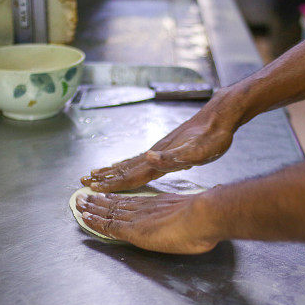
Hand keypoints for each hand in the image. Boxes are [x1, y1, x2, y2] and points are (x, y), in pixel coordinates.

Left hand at [75, 191, 220, 253]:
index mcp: (160, 204)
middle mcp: (146, 209)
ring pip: (109, 212)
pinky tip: (84, 217)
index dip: (118, 200)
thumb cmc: (207, 217)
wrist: (205, 216)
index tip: (106, 196)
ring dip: (92, 208)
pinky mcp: (134, 230)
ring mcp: (139, 218)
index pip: (133, 202)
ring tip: (79, 204)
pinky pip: (109, 225)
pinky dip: (95, 221)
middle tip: (85, 197)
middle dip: (100, 201)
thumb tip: (210, 204)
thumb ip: (196, 211)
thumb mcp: (199, 211)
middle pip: (117, 204)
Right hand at [81, 90, 246, 191]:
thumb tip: (148, 156)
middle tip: (83, 181)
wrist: (221, 116)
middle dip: (104, 177)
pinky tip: (125, 164)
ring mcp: (160, 150)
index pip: (131, 175)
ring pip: (130, 163)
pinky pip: (140, 159)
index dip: (112, 183)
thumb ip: (174, 156)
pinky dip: (127, 164)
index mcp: (161, 159)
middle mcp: (156, 154)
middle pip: (125, 169)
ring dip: (111, 170)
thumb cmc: (213, 136)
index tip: (94, 188)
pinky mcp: (166, 147)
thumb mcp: (199, 150)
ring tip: (96, 172)